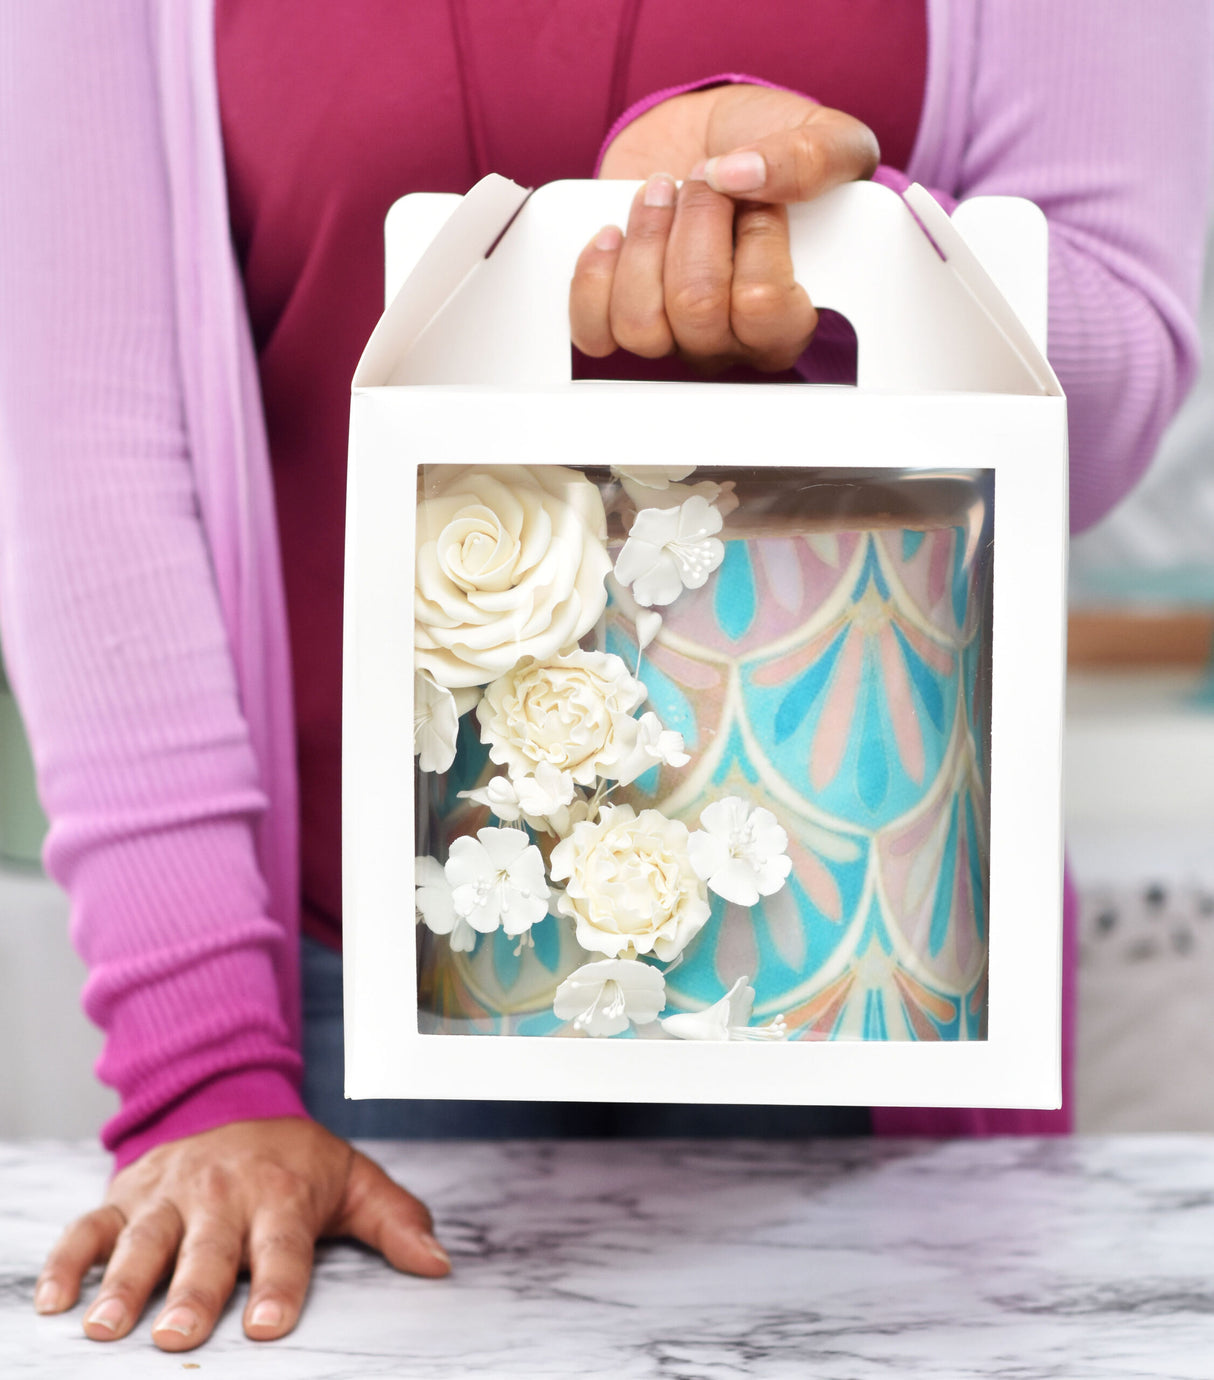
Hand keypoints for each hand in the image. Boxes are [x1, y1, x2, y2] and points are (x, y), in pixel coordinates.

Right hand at [32, 1118, 448, 1351]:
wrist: (236, 1102)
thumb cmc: (298, 1164)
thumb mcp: (354, 1182)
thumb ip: (396, 1222)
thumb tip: (439, 1264)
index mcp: (280, 1193)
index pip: (283, 1245)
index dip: (278, 1284)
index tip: (270, 1324)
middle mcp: (222, 1192)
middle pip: (208, 1249)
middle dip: (193, 1291)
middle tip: (176, 1335)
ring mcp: (170, 1193)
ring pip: (144, 1239)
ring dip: (124, 1281)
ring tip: (108, 1326)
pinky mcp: (126, 1195)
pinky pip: (89, 1228)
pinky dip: (67, 1261)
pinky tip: (56, 1300)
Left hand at [570, 84, 878, 371]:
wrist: (707, 136)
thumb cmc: (771, 149)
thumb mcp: (821, 136)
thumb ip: (810, 158)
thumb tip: (740, 174)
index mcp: (789, 319)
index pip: (765, 305)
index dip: (756, 237)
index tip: (760, 195)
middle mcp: (730, 342)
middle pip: (696, 309)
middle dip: (693, 224)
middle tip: (702, 181)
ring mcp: (672, 337)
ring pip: (642, 324)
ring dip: (644, 242)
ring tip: (659, 196)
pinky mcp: (619, 321)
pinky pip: (594, 331)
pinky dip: (594, 276)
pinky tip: (614, 234)